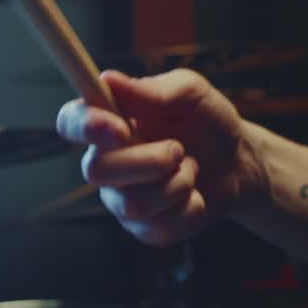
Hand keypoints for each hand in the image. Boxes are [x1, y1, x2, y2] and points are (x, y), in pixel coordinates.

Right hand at [55, 68, 267, 245]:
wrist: (238, 163)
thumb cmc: (207, 121)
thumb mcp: (190, 93)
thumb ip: (153, 90)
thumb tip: (108, 79)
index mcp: (108, 123)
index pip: (70, 122)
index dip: (84, 126)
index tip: (119, 127)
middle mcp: (106, 163)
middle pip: (96, 171)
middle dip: (147, 161)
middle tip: (179, 150)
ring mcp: (122, 199)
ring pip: (132, 204)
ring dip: (176, 184)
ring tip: (192, 169)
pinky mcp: (145, 229)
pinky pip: (160, 228)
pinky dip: (190, 208)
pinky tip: (196, 195)